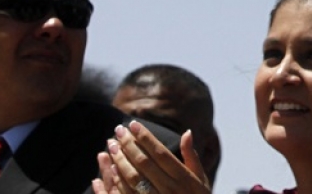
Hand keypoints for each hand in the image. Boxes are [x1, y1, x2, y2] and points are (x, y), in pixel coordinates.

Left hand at [92, 121, 209, 193]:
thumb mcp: (200, 178)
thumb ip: (191, 156)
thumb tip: (187, 132)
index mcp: (183, 177)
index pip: (160, 153)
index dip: (145, 137)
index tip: (133, 124)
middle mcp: (170, 188)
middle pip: (144, 163)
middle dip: (129, 145)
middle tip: (117, 130)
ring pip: (133, 178)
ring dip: (120, 160)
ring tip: (111, 145)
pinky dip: (117, 181)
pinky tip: (110, 168)